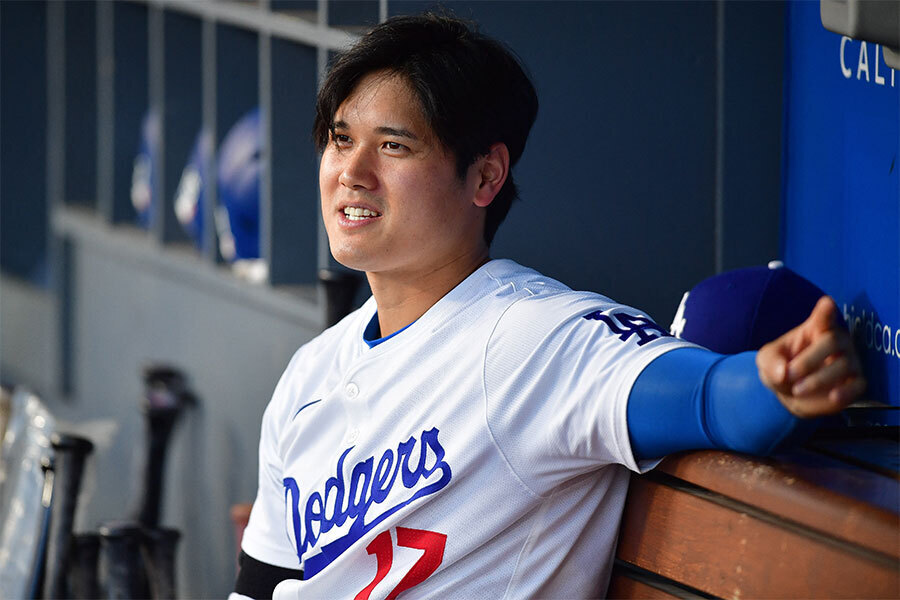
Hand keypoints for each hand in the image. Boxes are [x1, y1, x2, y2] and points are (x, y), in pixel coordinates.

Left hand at [756, 295, 865, 417]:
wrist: (791, 393)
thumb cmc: (781, 367)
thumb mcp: (766, 360)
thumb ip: (770, 362)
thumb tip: (783, 372)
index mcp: (815, 328)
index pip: (824, 315)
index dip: (826, 310)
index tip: (827, 303)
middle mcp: (837, 340)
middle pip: (832, 341)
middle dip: (809, 359)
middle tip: (790, 373)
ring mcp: (849, 361)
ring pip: (843, 365)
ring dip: (818, 380)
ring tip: (797, 389)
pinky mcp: (855, 382)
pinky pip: (858, 385)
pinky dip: (846, 392)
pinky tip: (833, 397)